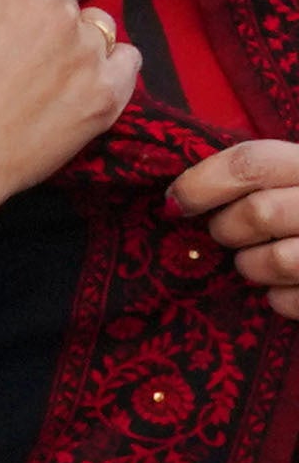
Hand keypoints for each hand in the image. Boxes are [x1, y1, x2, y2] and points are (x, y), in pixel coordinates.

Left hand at [159, 138, 298, 294]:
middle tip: (226, 235)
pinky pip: (292, 300)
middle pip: (259, 212)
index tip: (176, 204)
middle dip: (227, 229)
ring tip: (253, 262)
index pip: (253, 162)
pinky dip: (279, 298)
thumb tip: (176, 199)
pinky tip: (285, 288)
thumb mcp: (294, 178)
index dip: (202, 183)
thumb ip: (254, 177)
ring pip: (276, 260)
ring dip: (251, 265)